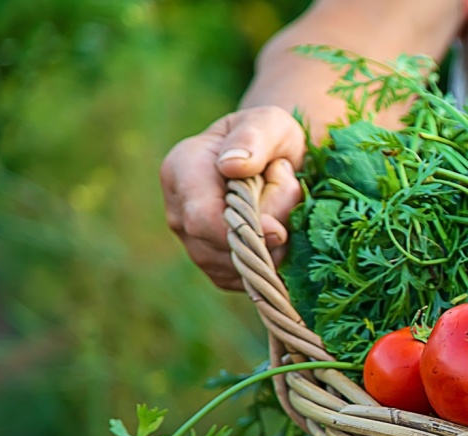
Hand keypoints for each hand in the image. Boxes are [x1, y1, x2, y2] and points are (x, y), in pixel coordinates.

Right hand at [160, 106, 305, 290]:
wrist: (276, 161)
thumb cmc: (271, 137)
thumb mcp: (269, 124)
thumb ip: (253, 140)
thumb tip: (232, 166)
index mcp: (182, 169)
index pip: (202, 219)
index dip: (243, 231)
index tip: (280, 230)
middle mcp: (178, 210)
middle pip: (220, 248)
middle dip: (264, 238)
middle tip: (290, 209)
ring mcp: (193, 242)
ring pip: (234, 267)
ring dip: (271, 251)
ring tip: (281, 216)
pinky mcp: (214, 266)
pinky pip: (243, 279)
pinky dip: (268, 266)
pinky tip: (276, 238)